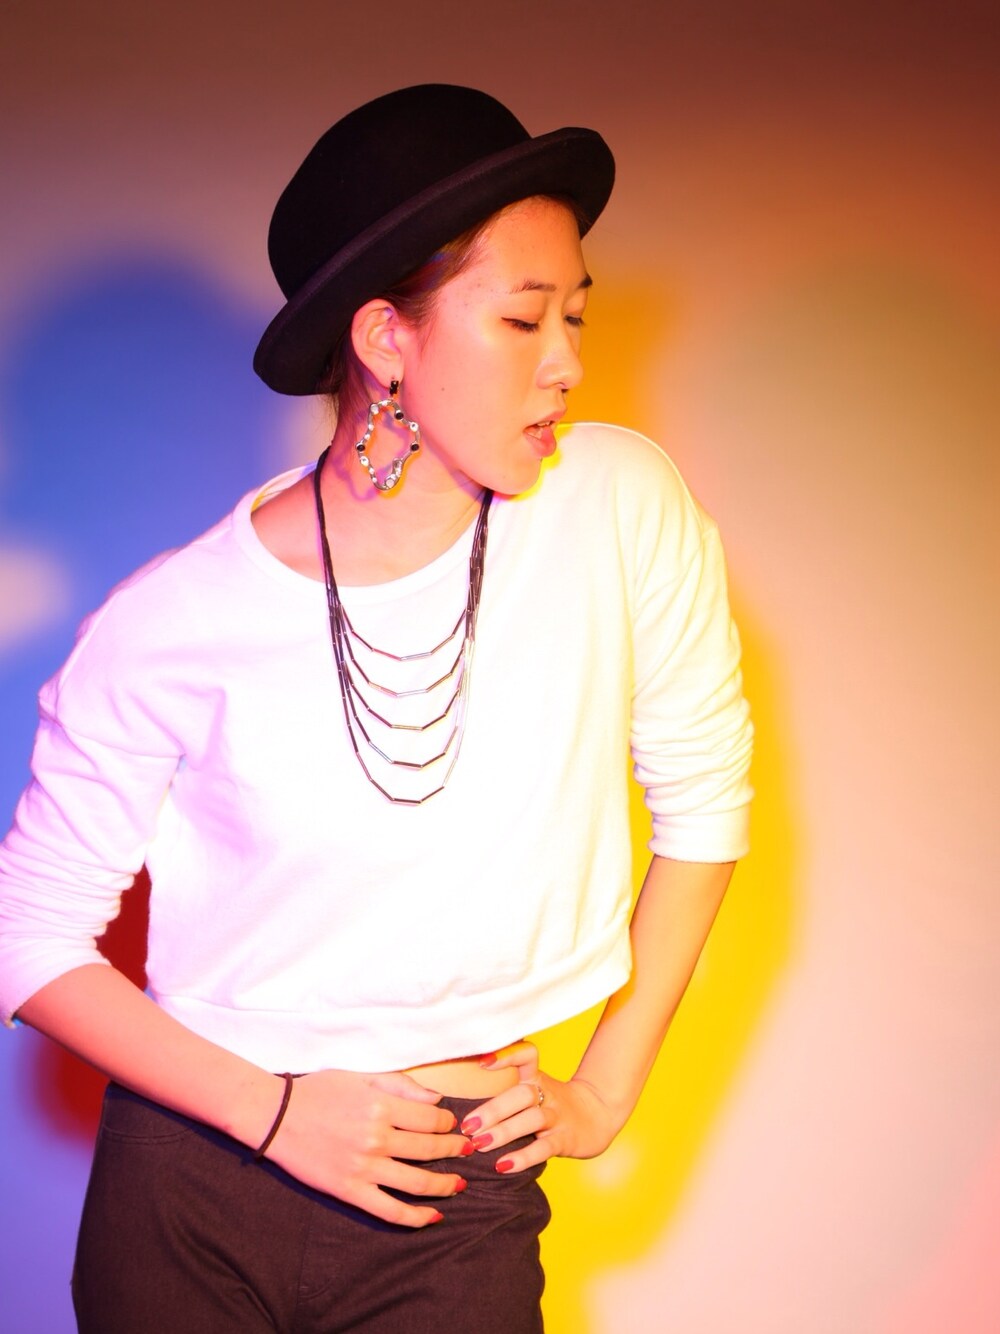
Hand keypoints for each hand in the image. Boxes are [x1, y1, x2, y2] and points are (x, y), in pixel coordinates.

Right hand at [264, 1069, 471, 1226]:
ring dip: (444, 1184)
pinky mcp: (350, 1191)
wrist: (276, 1117)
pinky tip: (433, 1216)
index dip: (449, 1123)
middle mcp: (377, 1138)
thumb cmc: (319, 1091)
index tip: (453, 1125)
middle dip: (454, 1150)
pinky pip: (390, 1210)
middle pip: (430, 1148)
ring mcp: (365, 1168)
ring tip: (459, 1185)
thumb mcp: (362, 1076)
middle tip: (468, 1151)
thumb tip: (437, 1099)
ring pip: (417, 1181)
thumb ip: (401, 1085)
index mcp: (382, 1106)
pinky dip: (415, 1216)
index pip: (431, 1119)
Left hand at [459, 1041, 621, 1174]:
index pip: (527, 1055)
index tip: (481, 1063)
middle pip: (522, 1094)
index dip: (507, 1055)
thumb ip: (505, 1087)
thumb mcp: (534, 1087)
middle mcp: (546, 1093)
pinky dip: (523, 1157)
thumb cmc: (552, 1103)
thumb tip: (457, 1096)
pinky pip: (544, 1147)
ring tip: (479, 1144)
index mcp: (536, 1077)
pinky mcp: (565, 1139)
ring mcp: (557, 1116)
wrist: (597, 1116)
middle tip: (467, 1125)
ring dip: (504, 1132)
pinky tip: (503, 1166)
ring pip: (532, 1119)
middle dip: (493, 1109)